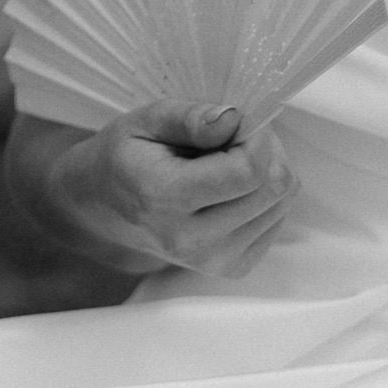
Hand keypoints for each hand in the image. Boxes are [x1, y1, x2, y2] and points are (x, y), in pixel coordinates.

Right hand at [11, 102, 298, 276]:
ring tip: (230, 162)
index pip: (248, 171)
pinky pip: (277, 222)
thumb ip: (191, 118)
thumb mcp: (144, 121)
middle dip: (266, 151)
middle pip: (272, 189)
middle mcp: (193, 240)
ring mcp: (216, 261)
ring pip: (281, 205)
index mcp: (166, 198)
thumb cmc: (127, 158)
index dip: (256, 137)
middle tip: (236, 137)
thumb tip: (235, 119)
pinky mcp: (232, 269)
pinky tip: (232, 188)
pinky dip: (264, 198)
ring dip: (267, 173)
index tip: (238, 121)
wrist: (106, 209)